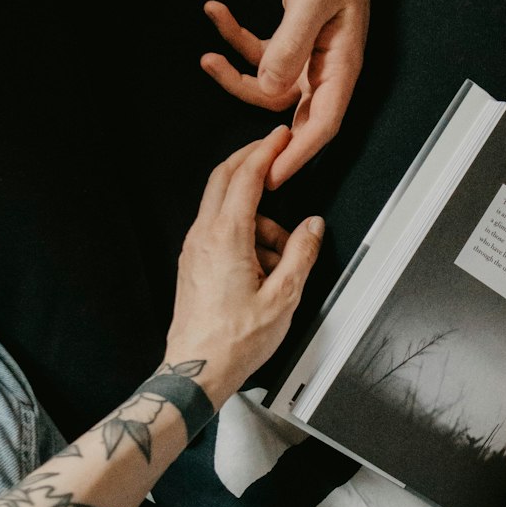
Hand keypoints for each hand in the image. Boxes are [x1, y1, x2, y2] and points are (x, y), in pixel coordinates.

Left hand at [164, 127, 323, 407]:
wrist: (197, 369)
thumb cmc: (235, 340)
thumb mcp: (284, 296)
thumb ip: (302, 254)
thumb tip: (312, 227)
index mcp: (226, 237)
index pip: (245, 176)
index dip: (265, 151)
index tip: (279, 137)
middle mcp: (203, 236)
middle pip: (223, 179)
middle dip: (250, 161)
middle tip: (274, 155)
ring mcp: (194, 249)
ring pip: (224, 208)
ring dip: (256, 215)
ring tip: (283, 255)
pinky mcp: (193, 264)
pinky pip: (219, 231)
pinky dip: (243, 233)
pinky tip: (263, 264)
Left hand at [200, 0, 370, 188]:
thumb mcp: (312, 1)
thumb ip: (291, 44)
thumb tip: (271, 87)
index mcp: (342, 67)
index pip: (323, 124)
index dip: (299, 154)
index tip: (274, 177)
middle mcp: (325, 71)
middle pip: (292, 114)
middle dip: (261, 132)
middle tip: (232, 156)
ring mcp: (307, 61)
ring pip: (268, 87)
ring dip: (235, 75)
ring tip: (208, 57)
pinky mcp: (290, 46)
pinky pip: (259, 56)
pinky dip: (235, 40)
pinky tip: (215, 12)